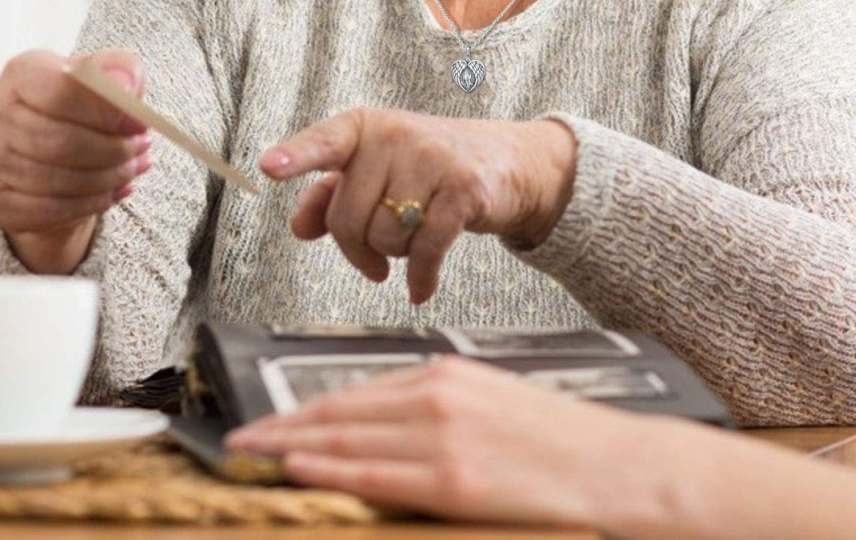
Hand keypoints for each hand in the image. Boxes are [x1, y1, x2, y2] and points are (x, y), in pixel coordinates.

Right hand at [0, 49, 152, 273]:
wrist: (53, 146)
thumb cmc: (83, 104)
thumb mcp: (106, 77)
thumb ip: (121, 72)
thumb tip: (127, 86)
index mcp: (24, 72)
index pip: (62, 91)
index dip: (107, 111)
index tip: (139, 123)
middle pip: (60, 141)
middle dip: (112, 150)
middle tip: (140, 149)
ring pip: (56, 180)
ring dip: (106, 178)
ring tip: (131, 168)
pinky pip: (48, 208)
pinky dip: (90, 203)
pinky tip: (112, 191)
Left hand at [224, 356, 647, 527]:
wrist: (617, 466)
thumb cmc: (559, 440)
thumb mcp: (493, 403)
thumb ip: (438, 410)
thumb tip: (389, 429)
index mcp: (447, 375)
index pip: (358, 392)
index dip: (307, 409)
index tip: (270, 421)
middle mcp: (438, 397)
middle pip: (341, 410)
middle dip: (283, 425)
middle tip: (238, 440)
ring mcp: (444, 438)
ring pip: (348, 439)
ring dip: (292, 447)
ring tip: (250, 456)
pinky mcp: (453, 480)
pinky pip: (377, 474)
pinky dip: (331, 469)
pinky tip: (298, 467)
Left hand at [260, 109, 575, 303]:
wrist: (507, 160)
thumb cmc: (428, 168)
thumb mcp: (377, 170)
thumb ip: (331, 194)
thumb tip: (299, 226)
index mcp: (365, 127)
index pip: (325, 142)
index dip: (296, 156)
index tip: (268, 167)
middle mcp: (397, 135)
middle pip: (347, 217)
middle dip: (358, 248)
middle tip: (376, 253)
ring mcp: (433, 159)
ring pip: (385, 238)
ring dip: (395, 255)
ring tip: (412, 239)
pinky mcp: (465, 189)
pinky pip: (426, 250)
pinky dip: (421, 278)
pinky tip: (421, 288)